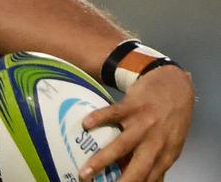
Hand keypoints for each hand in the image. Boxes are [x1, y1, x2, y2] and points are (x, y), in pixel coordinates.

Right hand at [78, 65, 193, 181]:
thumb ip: (157, 161)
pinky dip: (98, 118)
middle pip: (138, 168)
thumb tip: (145, 181)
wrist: (174, 85)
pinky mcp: (132, 105)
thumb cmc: (171, 118)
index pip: (150, 179)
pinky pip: (112, 113)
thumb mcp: (170, 143)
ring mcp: (143, 123)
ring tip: (85, 172)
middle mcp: (156, 141)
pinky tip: (85, 125)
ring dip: (102, 159)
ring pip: (122, 144)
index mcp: (166, 154)